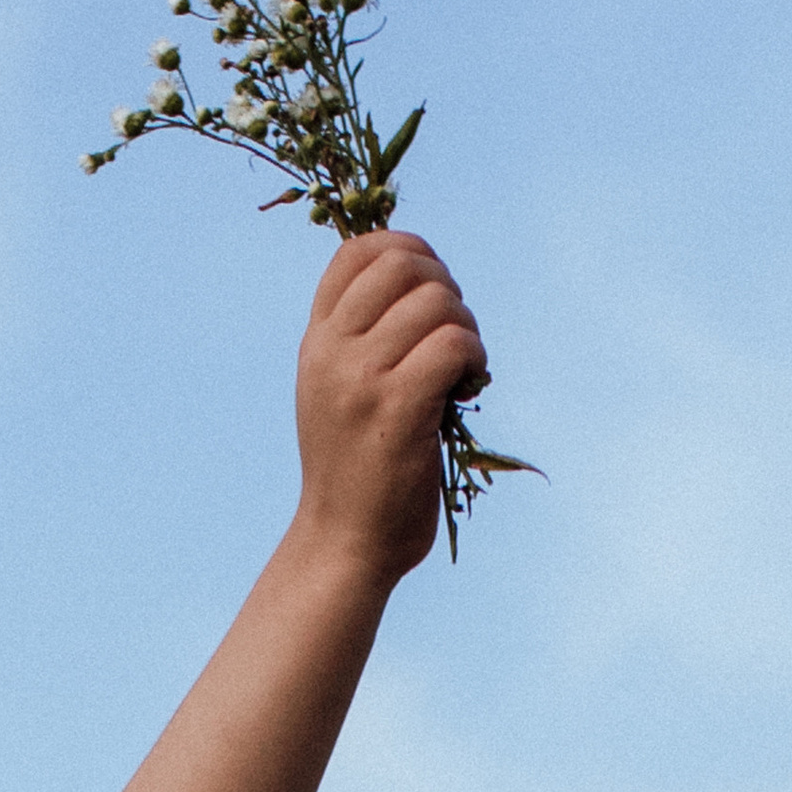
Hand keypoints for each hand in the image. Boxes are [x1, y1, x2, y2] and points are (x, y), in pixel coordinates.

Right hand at [293, 231, 488, 582]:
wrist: (344, 541)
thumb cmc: (356, 467)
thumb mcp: (338, 389)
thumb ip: (361, 339)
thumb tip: (420, 280)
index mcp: (317, 341)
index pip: (356, 251)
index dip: (408, 250)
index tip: (432, 287)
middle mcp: (332, 351)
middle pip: (403, 264)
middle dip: (445, 287)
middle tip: (453, 332)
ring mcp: (361, 378)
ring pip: (437, 303)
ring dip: (467, 328)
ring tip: (463, 367)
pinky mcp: (398, 408)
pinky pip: (452, 345)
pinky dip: (474, 357)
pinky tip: (468, 384)